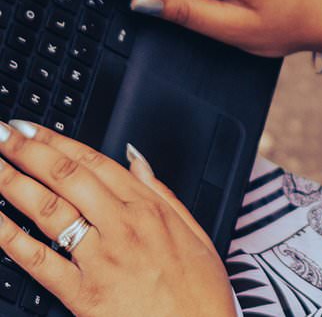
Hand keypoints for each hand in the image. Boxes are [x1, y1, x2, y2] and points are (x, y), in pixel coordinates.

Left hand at [0, 120, 235, 316]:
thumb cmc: (201, 294)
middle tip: (0, 133)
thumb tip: (136, 160)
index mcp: (150, 210)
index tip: (31, 128)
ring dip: (13, 183)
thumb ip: (162, 193)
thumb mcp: (196, 233)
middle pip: (67, 177)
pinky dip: (11, 238)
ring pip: (50, 210)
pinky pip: (39, 261)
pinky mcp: (84, 293)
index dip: (58, 141)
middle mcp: (123, 227)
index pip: (95, 163)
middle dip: (27, 151)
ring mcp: (102, 259)